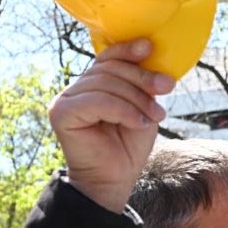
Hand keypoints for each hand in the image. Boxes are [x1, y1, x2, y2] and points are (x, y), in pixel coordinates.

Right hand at [48, 40, 174, 211]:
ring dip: (137, 99)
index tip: (149, 47)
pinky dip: (123, 110)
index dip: (127, 50)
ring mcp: (65, 100)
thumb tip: (150, 51)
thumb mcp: (141, 108)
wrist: (116, 180)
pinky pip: (97, 101)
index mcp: (92, 84)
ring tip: (154, 116)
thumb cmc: (128, 146)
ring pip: (106, 84)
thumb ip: (140, 83)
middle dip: (142, 78)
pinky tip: (138, 123)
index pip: (108, 58)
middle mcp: (75, 89)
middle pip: (110, 69)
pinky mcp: (61, 113)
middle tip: (166, 90)